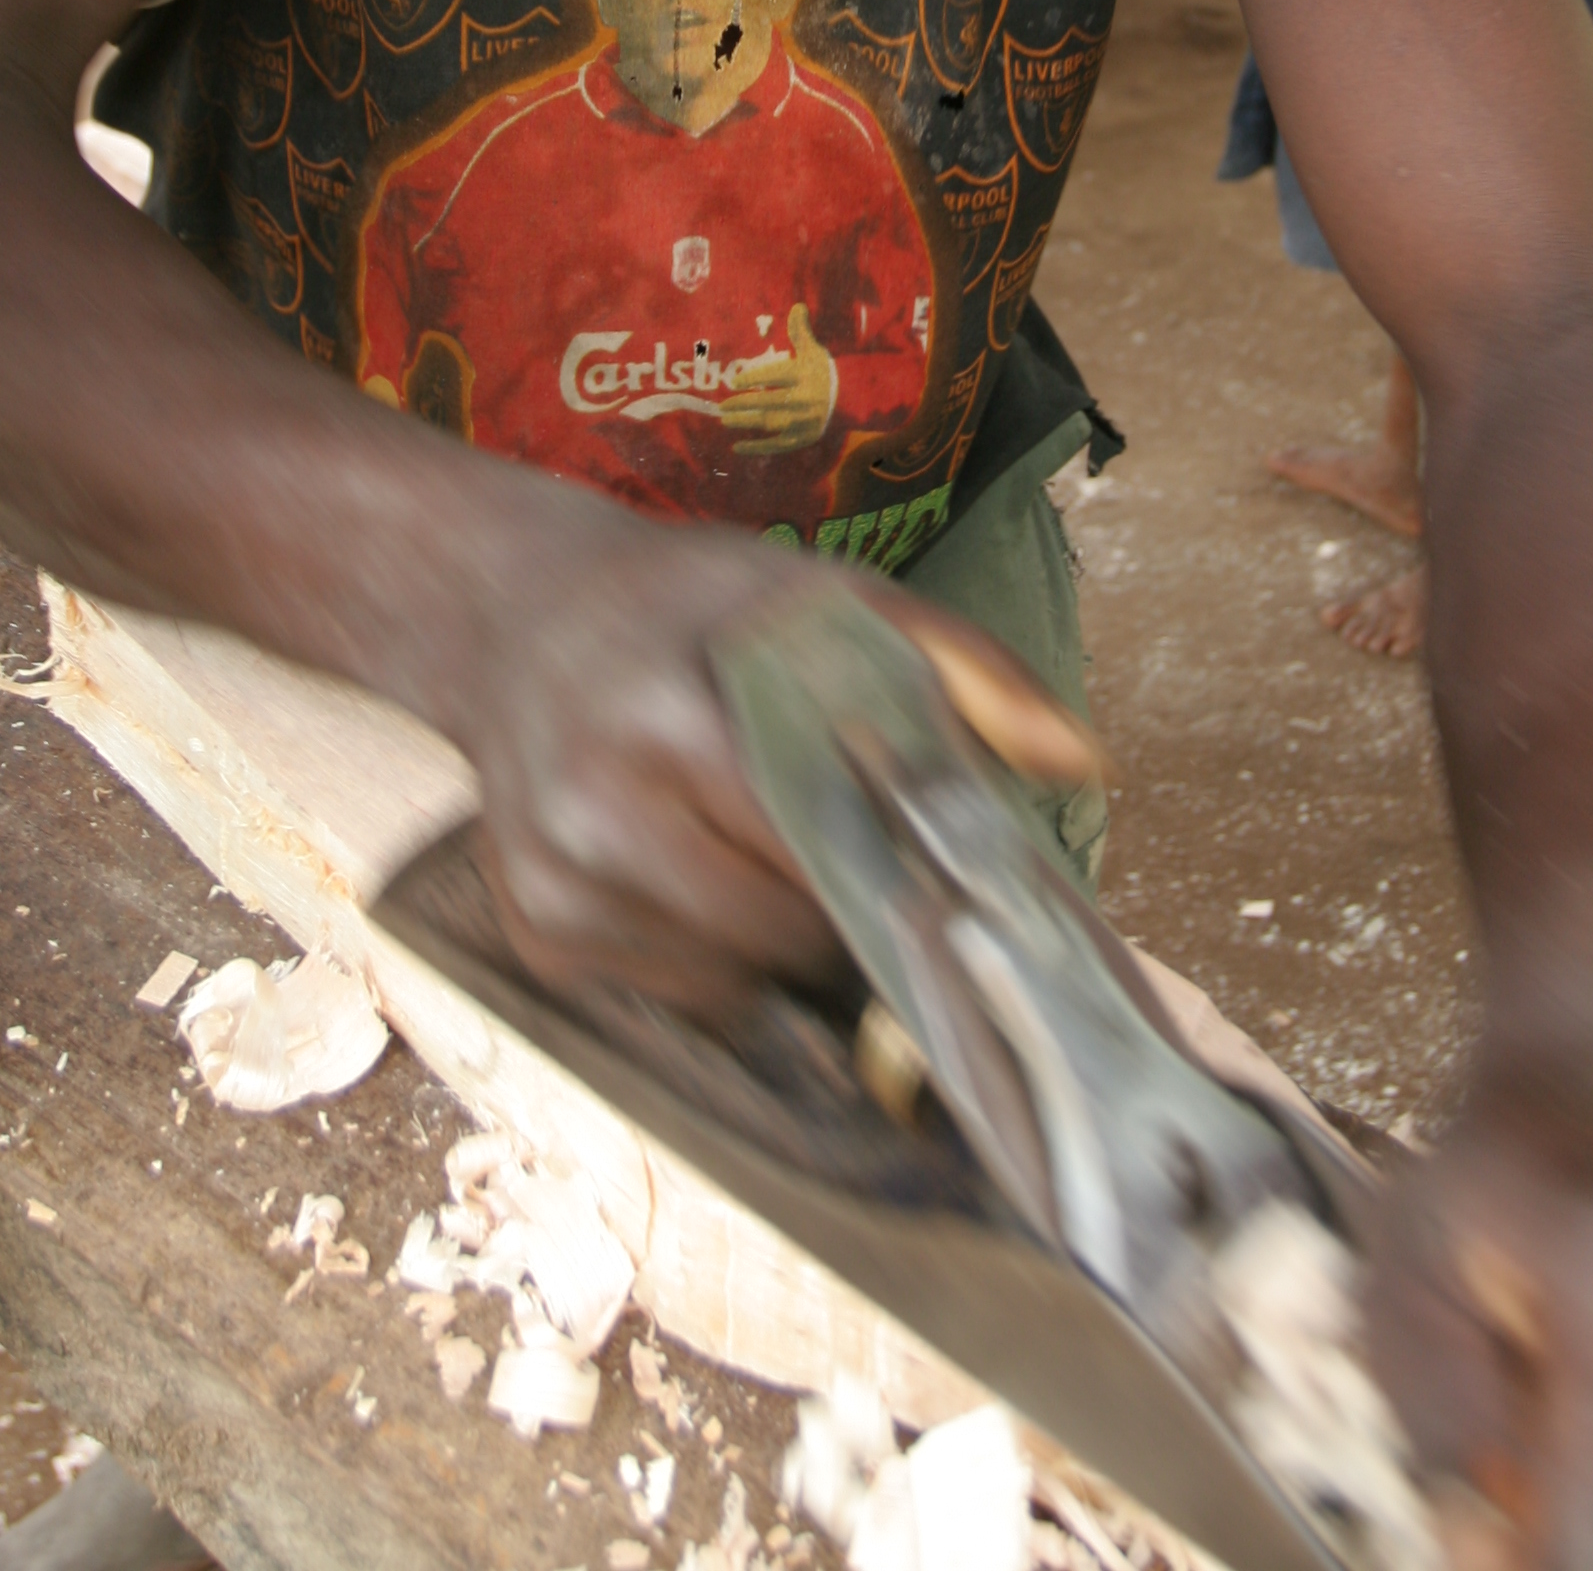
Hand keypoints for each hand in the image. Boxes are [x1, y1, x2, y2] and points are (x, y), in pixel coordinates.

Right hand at [448, 481, 1102, 1016]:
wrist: (508, 611)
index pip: (829, 848)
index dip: (907, 880)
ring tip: (771, 855)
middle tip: (868, 862)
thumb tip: (1083, 763)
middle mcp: (599, 811)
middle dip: (849, 914)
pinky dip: (717, 957)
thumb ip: (963, 672)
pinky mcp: (537, 936)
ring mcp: (557, 884)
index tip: (963, 896)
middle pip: (787, 932)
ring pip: (736, 981)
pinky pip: (677, 995)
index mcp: (677, 717)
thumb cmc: (692, 605)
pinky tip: (700, 872)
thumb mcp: (826, 596)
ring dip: (784, 946)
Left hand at [721, 303, 837, 451]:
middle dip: (744, 404)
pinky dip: (756, 448)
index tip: (734, 381)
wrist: (850, 400)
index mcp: (805, 375)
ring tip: (725, 420)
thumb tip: (797, 305)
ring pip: (770, 423)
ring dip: (746, 423)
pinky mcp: (802, 439)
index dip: (754, 378)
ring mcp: (803, 422)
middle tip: (722, 406)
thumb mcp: (813, 351)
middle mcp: (804, 400)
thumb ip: (800, 331)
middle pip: (769, 402)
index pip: (776, 375)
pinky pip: (776, 446)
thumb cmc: (824, 372)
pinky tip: (737, 447)